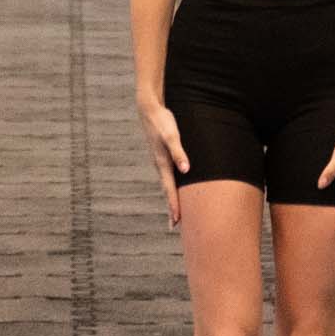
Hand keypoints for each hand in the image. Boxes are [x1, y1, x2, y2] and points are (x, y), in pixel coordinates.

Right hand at [139, 99, 190, 227]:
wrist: (149, 109)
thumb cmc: (162, 121)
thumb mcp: (171, 135)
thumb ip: (179, 152)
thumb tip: (185, 170)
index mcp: (163, 163)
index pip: (169, 189)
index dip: (174, 205)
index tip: (177, 221)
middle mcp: (161, 165)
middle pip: (167, 191)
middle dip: (171, 208)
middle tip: (174, 226)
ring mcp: (161, 161)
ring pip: (168, 185)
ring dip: (171, 199)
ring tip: (176, 212)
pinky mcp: (163, 156)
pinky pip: (168, 176)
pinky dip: (172, 187)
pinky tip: (176, 188)